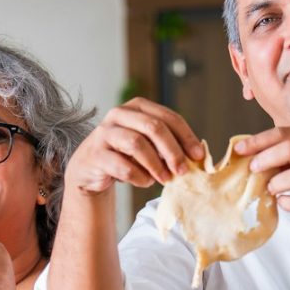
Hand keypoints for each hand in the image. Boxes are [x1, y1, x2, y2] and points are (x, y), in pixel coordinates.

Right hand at [65, 98, 205, 194]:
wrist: (91, 168)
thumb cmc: (125, 155)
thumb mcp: (148, 144)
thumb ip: (168, 144)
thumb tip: (197, 156)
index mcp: (137, 107)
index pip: (168, 117)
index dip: (186, 136)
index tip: (198, 156)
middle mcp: (119, 114)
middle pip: (153, 127)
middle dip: (172, 151)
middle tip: (183, 170)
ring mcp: (105, 133)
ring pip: (137, 144)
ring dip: (156, 165)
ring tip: (165, 179)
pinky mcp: (96, 154)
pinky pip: (122, 166)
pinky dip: (139, 177)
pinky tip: (145, 182)